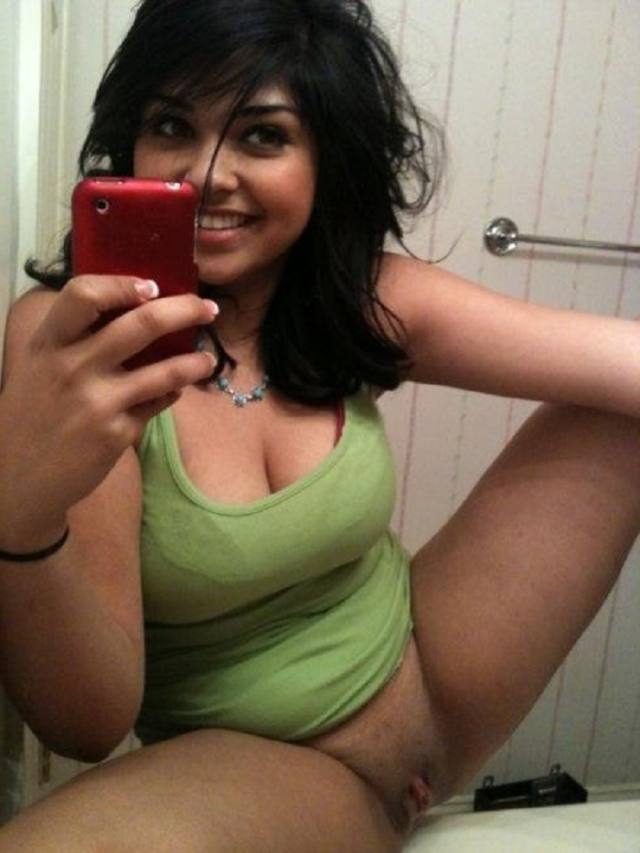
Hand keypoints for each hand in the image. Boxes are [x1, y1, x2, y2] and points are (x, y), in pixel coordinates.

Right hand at [0, 275, 216, 548]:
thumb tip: (135, 308)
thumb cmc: (32, 413)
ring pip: (165, 370)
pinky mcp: (116, 434)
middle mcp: (73, 367)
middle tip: (208, 308)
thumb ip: (75, 338)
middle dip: (186, 310)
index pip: (84, 295)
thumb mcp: (39, 366)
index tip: (152, 285)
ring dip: (196, 362)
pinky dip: (172, 393)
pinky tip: (176, 390)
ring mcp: (97, 402)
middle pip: (142, 324)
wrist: (16, 478)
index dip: (122, 284)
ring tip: (208, 359)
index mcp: (49, 342)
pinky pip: (157, 404)